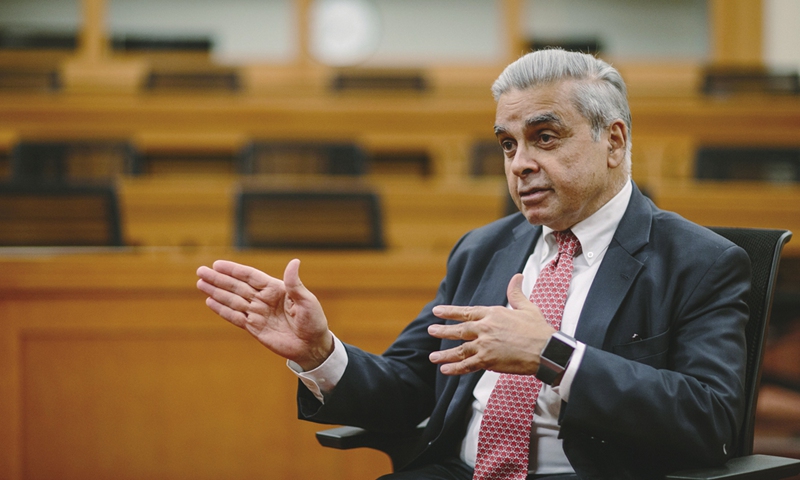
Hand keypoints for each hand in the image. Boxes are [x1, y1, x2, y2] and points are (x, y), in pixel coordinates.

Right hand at [196, 259, 332, 370]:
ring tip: (200, 283)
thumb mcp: (307, 301)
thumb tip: (294, 261)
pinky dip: (222, 310)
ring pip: (233, 300)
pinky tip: (210, 302)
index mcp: (276, 289)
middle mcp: (264, 299)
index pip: (250, 276)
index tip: (217, 264)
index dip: (234, 270)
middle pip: (237, 286)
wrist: (312, 346)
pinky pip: (235, 317)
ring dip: (216, 292)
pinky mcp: (254, 328)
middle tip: (201, 271)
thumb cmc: (313, 321)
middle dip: (219, 279)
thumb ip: (295, 283)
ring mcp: (258, 313)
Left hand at [427, 274, 554, 374]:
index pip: (466, 312)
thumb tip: (517, 277)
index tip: (437, 311)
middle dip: (443, 331)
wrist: (546, 350)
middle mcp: (485, 328)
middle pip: (459, 330)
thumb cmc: (539, 329)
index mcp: (493, 314)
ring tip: (432, 356)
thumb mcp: (527, 307)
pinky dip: (455, 369)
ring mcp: (485, 345)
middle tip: (431, 330)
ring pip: (460, 349)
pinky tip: (445, 370)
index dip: (450, 312)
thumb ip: (516, 293)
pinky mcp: (488, 361)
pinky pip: (468, 365)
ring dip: (445, 354)